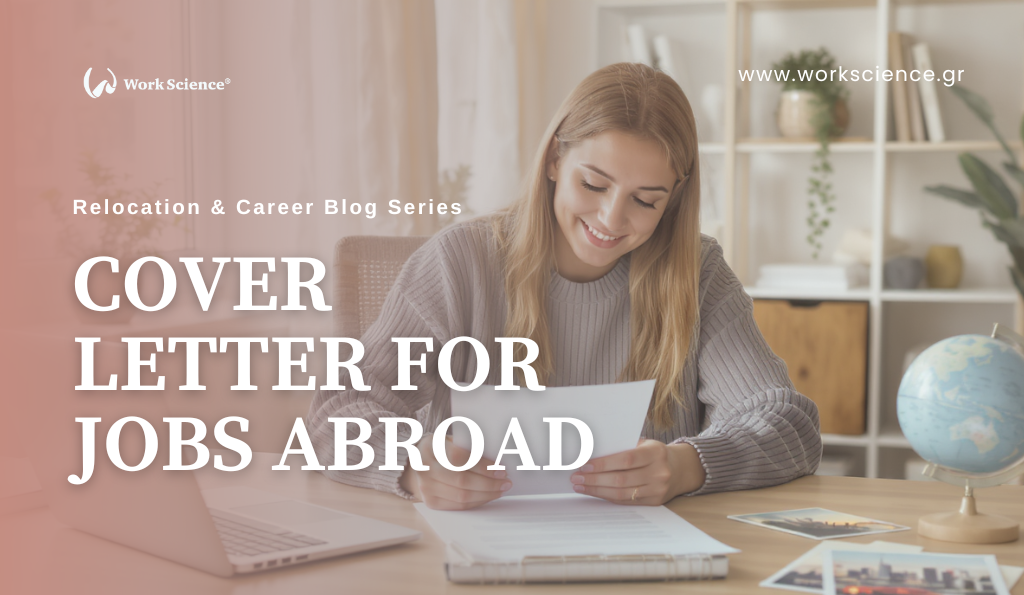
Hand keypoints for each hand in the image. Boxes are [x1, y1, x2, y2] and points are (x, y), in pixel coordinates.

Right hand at [399, 437, 511, 509]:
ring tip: (500, 489)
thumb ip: (470, 445)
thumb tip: (499, 458)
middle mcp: (425, 467)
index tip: (501, 469)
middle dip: (489, 483)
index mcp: (432, 446)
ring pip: (462, 496)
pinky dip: (477, 502)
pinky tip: (488, 496)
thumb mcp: (453, 439)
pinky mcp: (430, 501)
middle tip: (506, 481)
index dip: (482, 466)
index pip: (459, 458)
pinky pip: (458, 506)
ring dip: (486, 494)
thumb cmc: (443, 448)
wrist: (420, 461)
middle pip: (462, 481)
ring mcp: (426, 487)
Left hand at [569, 440, 705, 504]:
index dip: (603, 463)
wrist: (680, 469)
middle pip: (621, 478)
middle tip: (576, 477)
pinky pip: (626, 501)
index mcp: (655, 452)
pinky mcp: (654, 501)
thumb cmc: (654, 453)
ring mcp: (658, 489)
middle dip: (594, 478)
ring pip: (621, 493)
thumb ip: (622, 447)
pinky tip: (594, 491)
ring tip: (580, 485)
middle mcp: (659, 472)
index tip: (584, 464)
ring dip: (597, 489)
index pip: (626, 459)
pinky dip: (607, 496)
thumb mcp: (644, 444)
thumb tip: (591, 452)